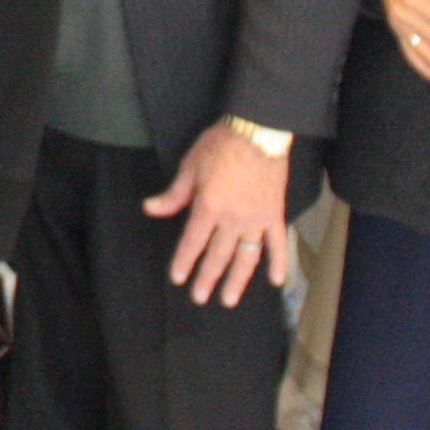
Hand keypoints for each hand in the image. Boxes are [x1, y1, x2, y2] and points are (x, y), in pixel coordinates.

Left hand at [144, 120, 293, 302]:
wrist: (257, 131)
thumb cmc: (220, 145)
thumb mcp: (190, 166)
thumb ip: (173, 194)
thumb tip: (151, 209)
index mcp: (208, 207)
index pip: (193, 242)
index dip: (184, 262)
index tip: (179, 278)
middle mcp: (232, 219)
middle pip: (217, 255)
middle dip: (207, 278)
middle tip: (200, 297)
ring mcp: (256, 219)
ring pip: (246, 257)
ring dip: (237, 280)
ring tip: (229, 299)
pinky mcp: (274, 214)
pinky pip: (277, 243)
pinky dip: (279, 262)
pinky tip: (276, 281)